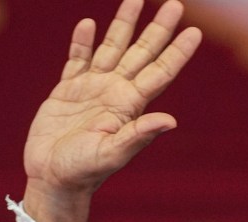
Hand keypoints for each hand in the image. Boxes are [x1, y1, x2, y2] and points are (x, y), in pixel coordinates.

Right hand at [21, 0, 203, 203]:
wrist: (52, 179)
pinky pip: (77, 59)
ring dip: (123, 24)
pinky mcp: (67, 90)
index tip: (194, 31)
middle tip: (175, 4)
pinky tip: (88, 24)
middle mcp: (115, 92)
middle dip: (158, 28)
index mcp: (130, 106)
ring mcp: (92, 89)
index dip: (177, 52)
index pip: (160, 72)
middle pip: (141, 52)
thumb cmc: (83, 172)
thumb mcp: (112, 154)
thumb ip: (139, 135)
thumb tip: (170, 120)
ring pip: (112, 48)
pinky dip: (82, 42)